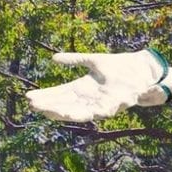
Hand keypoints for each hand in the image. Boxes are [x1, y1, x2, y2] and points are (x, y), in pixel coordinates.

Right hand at [25, 49, 169, 123]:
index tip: (29, 97)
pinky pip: (101, 111)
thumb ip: (74, 60)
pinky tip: (75, 113)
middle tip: (33, 106)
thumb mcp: (92, 61)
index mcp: (82, 88)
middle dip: (49, 106)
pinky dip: (88, 113)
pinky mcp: (115, 104)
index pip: (59, 94)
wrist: (142, 70)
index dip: (45, 96)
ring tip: (50, 112)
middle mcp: (89, 99)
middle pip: (65, 105)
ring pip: (79, 112)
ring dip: (65, 113)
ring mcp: (101, 103)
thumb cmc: (119, 66)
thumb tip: (53, 58)